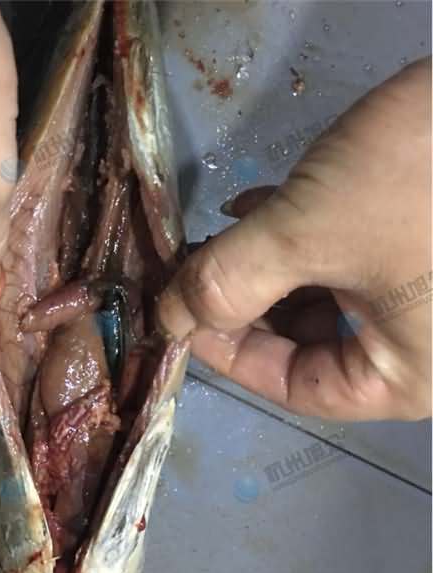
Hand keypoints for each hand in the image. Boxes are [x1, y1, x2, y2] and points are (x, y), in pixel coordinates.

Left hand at [158, 58, 430, 420]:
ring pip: (320, 295)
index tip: (180, 316)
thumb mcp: (309, 234)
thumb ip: (228, 279)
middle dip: (243, 302)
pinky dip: (296, 236)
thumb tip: (169, 317)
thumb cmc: (418, 180)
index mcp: (404, 375)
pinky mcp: (417, 240)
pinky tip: (254, 206)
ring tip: (216, 235)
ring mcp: (420, 292)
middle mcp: (418, 344)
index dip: (229, 355)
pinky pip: (344, 255)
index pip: (296, 388)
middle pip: (306, 343)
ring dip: (263, 265)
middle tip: (192, 268)